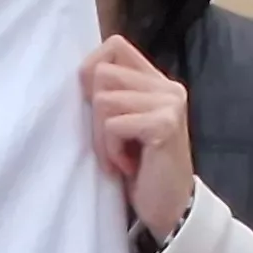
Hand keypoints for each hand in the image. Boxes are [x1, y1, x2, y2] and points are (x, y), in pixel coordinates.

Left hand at [85, 37, 197, 240]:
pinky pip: (113, 125)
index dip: (92, 68)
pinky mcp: (164, 124)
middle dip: (94, 113)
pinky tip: (127, 165)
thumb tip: (82, 74)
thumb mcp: (126, 125)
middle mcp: (168, 87)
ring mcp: (169, 103)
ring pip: (104, 101)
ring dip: (102, 136)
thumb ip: (115, 95)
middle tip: (111, 142)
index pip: (115, 45)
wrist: (171, 207)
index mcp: (158, 82)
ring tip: (119, 155)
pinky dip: (111, 149)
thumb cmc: (142, 168)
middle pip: (102, 75)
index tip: (93, 103)